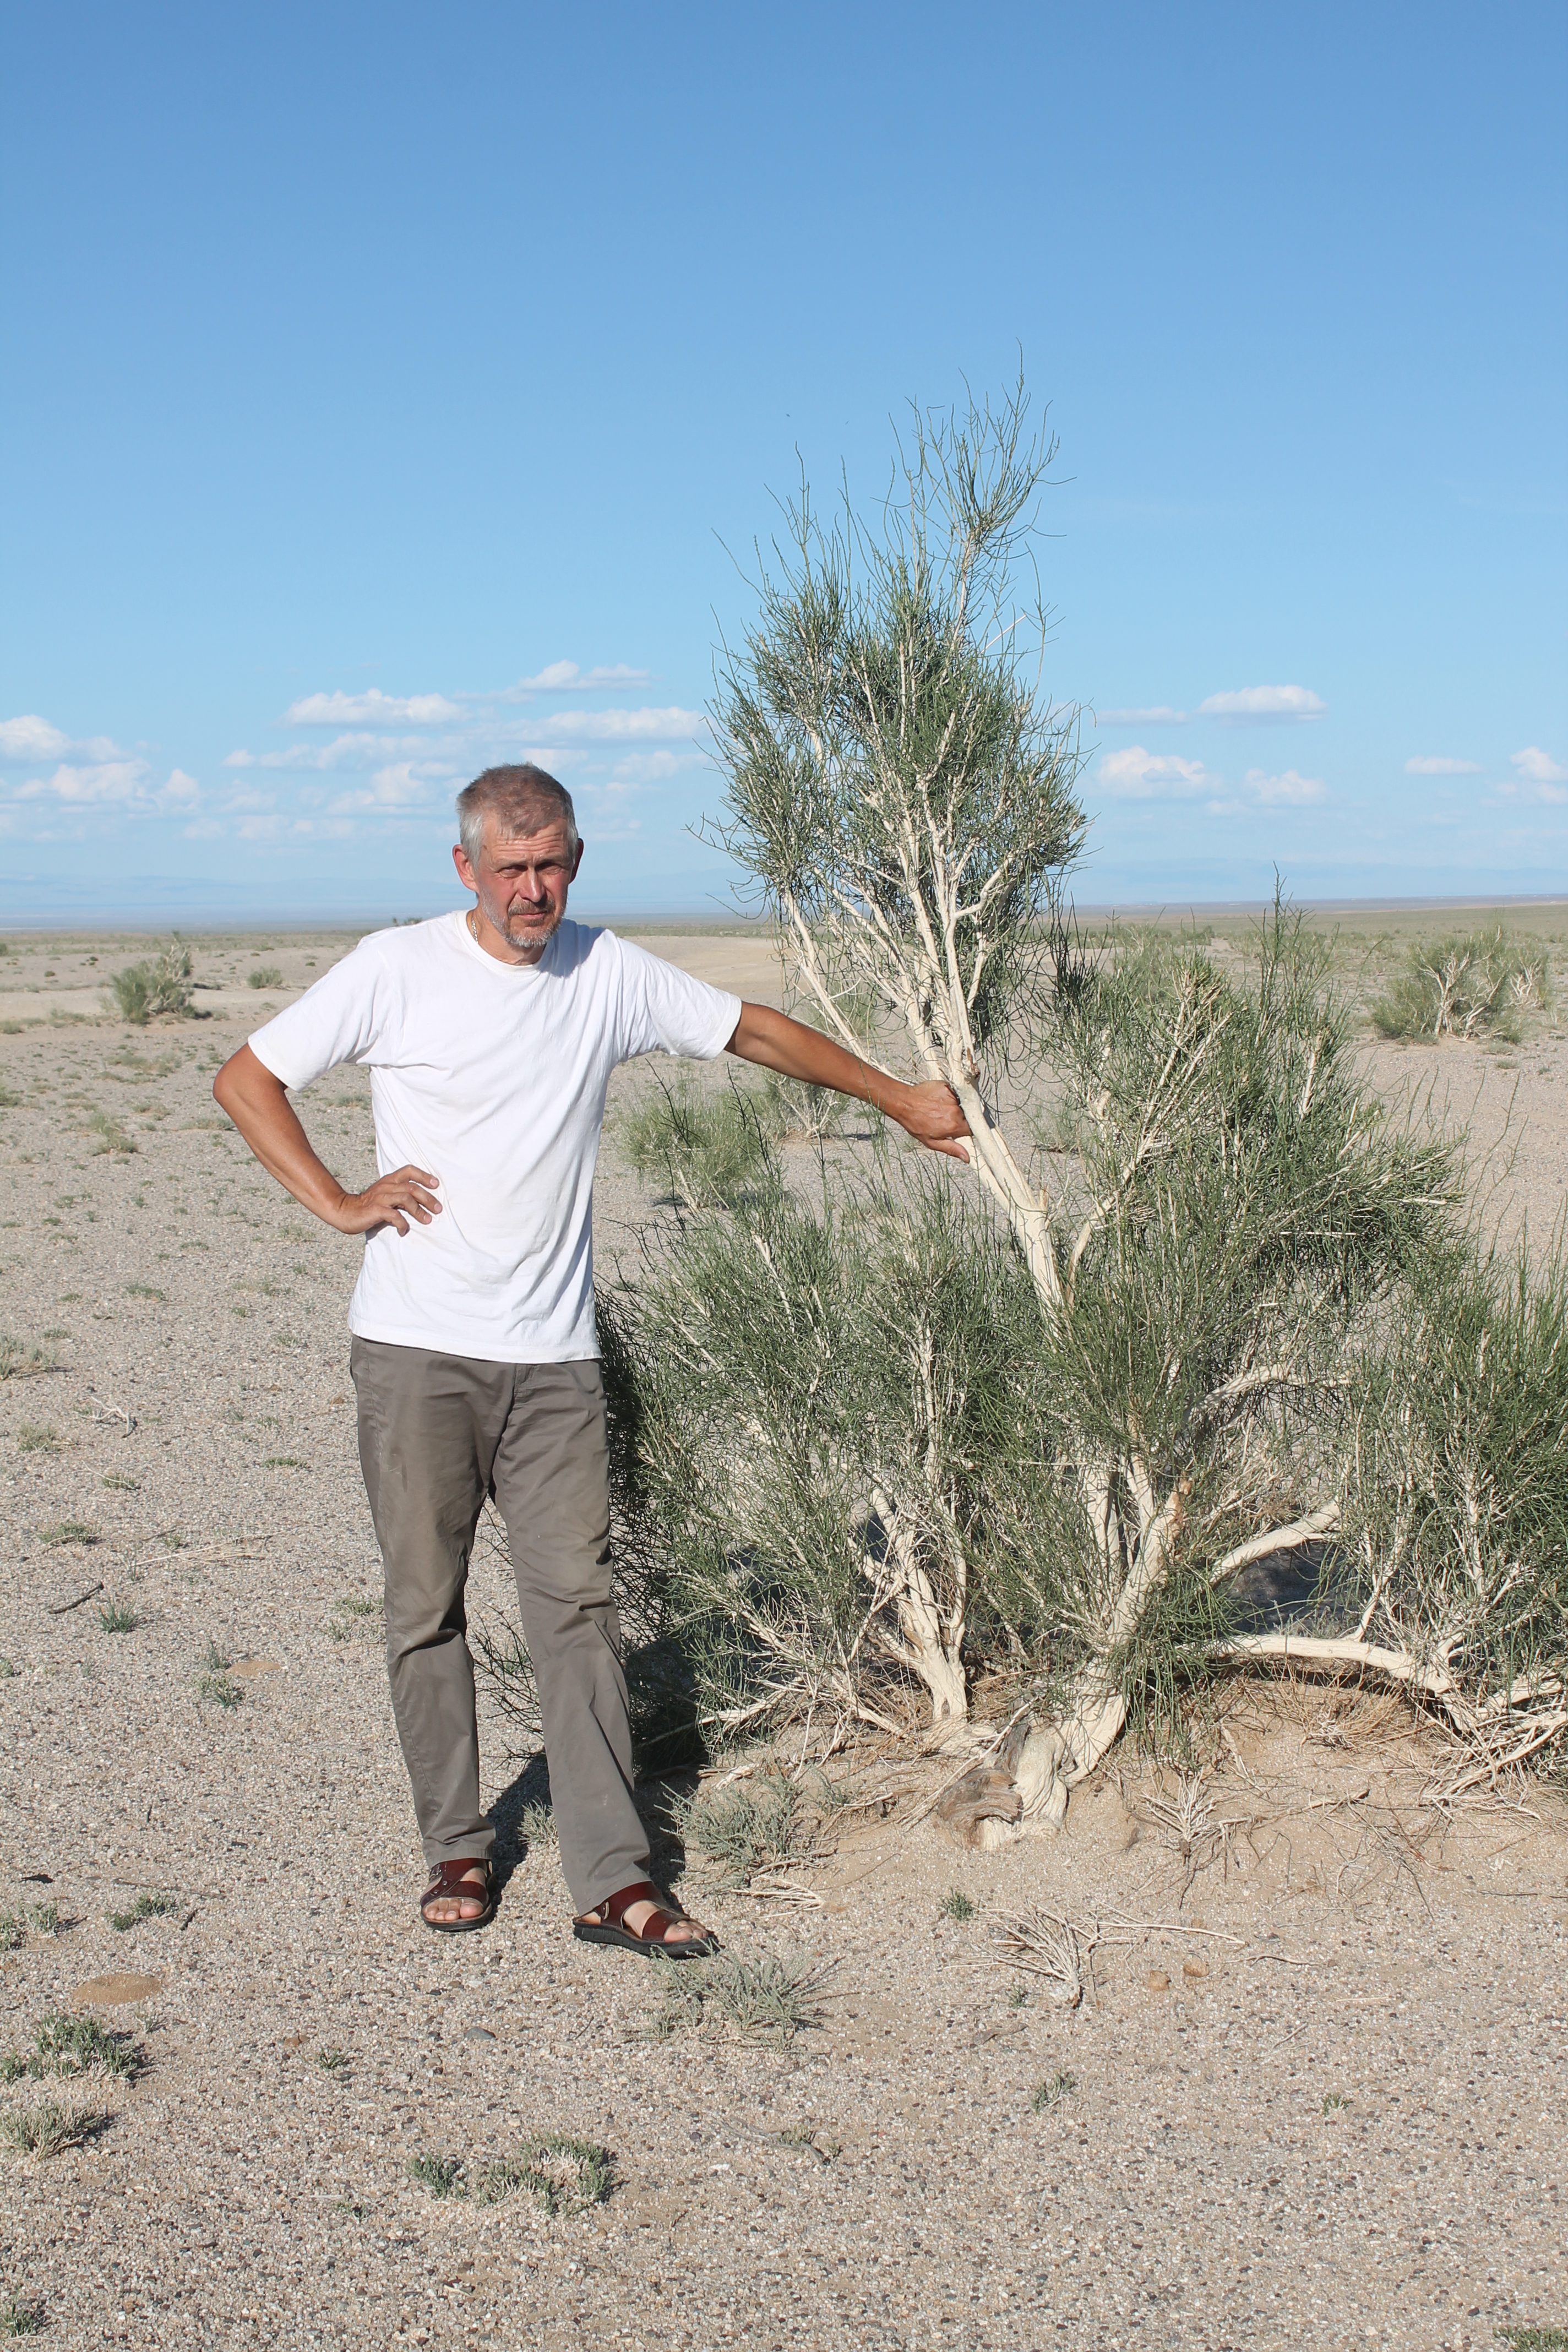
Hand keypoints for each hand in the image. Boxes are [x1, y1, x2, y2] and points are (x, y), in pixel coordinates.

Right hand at [327, 1165, 441, 1236]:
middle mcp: (386, 1186)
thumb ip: (399, 1195)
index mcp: (388, 1180)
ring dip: (419, 1211)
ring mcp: (380, 1198)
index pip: (408, 1170)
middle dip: (428, 1198)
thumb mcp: (384, 1195)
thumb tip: (421, 1203)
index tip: (436, 1184)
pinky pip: (394, 1215)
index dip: (424, 1175)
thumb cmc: (367, 1206)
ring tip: (427, 1220)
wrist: (344, 1211)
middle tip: (438, 1209)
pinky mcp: (375, 1210)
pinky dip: (403, 1224)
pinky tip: (404, 1230)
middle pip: (412, 1187)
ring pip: (406, 1198)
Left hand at [894, 1080, 970, 1162]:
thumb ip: (951, 1149)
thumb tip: (967, 1157)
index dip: (966, 1130)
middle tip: (945, 1119)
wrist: (905, 1103)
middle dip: (959, 1119)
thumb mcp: (932, 1142)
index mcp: (954, 1126)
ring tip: (940, 1109)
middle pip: (967, 1117)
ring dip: (955, 1107)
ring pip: (962, 1105)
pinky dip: (951, 1097)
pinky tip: (940, 1100)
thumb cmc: (915, 1123)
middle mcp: (956, 1111)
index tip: (958, 1130)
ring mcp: (953, 1098)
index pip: (971, 1130)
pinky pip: (956, 1094)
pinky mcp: (949, 1087)